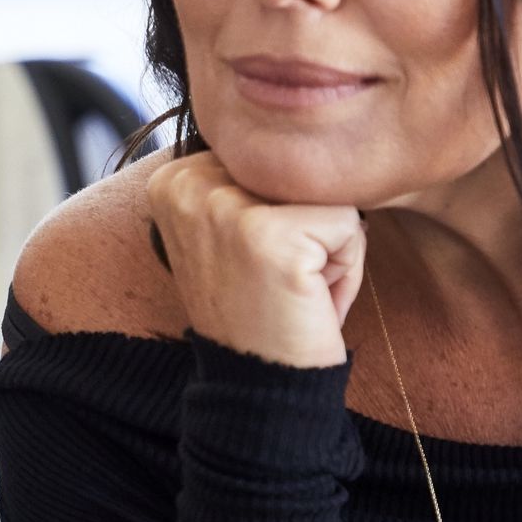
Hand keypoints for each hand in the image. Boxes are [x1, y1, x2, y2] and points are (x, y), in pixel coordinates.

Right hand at [146, 151, 365, 367]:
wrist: (260, 389)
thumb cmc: (258, 309)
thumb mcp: (230, 232)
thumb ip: (246, 181)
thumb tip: (304, 132)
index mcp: (172, 179)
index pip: (268, 157)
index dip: (280, 211)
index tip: (256, 261)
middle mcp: (187, 185)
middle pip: (297, 169)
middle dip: (308, 224)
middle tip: (279, 279)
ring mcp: (225, 210)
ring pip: (327, 194)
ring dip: (330, 247)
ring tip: (295, 288)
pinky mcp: (271, 238)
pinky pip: (350, 225)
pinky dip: (347, 268)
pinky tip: (309, 300)